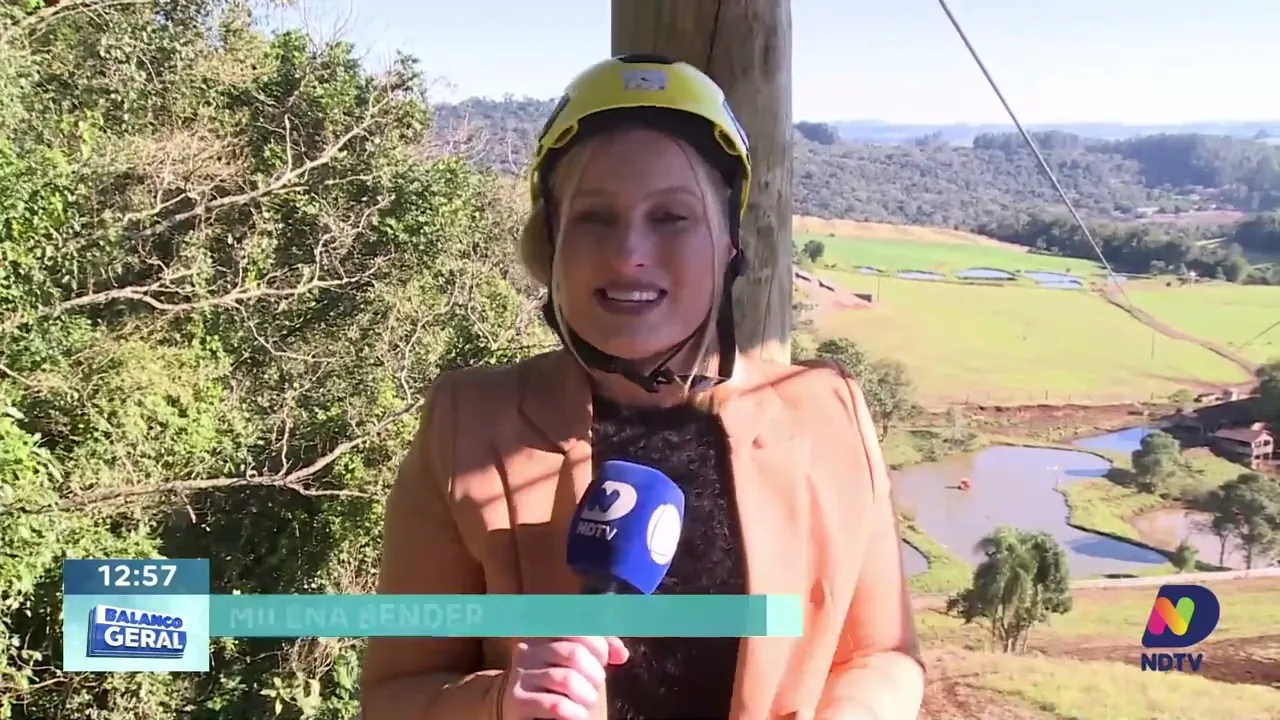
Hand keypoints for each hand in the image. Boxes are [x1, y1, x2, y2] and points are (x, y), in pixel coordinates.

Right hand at [501, 636, 628, 719]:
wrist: (515, 707)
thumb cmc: (552, 684)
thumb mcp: (573, 662)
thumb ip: (597, 649)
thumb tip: (621, 654)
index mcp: (545, 634)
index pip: (579, 630)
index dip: (600, 647)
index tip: (604, 661)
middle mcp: (530, 650)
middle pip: (575, 654)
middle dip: (594, 675)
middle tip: (595, 688)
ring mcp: (522, 675)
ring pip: (567, 680)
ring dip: (586, 695)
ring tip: (587, 704)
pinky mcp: (517, 701)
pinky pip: (555, 705)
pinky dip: (574, 713)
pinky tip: (578, 716)